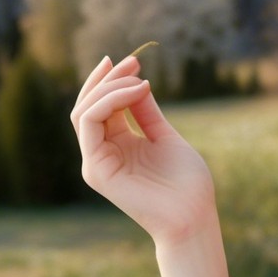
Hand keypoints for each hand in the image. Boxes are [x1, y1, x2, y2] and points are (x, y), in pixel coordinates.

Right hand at [71, 54, 216, 246]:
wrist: (193, 216)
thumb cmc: (187, 182)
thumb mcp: (166, 137)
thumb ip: (147, 113)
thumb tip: (138, 83)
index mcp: (118, 145)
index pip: (101, 107)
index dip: (112, 81)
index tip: (134, 61)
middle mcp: (102, 152)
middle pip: (87, 106)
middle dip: (106, 78)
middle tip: (133, 61)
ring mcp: (96, 161)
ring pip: (84, 111)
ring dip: (108, 87)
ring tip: (138, 76)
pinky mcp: (96, 169)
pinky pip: (89, 124)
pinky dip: (110, 102)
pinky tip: (137, 91)